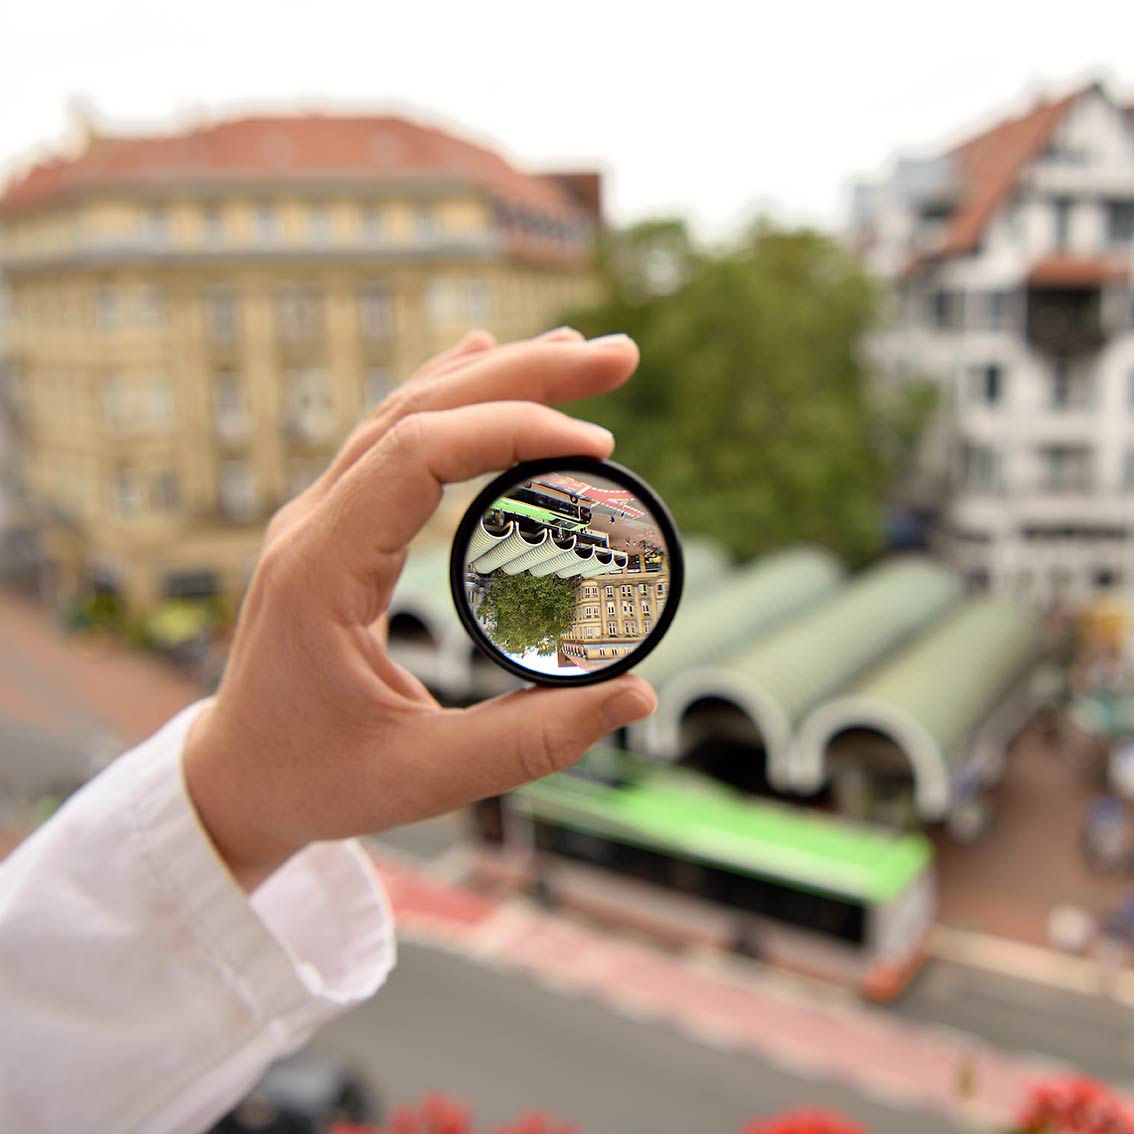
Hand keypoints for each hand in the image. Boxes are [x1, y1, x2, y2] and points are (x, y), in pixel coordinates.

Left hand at [183, 328, 657, 889]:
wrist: (232, 781)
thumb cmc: (315, 781)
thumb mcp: (426, 776)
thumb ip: (533, 740)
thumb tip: (640, 695)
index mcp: (321, 570)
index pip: (418, 454)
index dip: (512, 430)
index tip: (598, 443)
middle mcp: (312, 525)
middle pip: (420, 409)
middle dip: (524, 375)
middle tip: (617, 358)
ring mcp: (318, 519)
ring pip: (406, 411)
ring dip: (493, 376)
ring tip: (574, 352)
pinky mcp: (333, 528)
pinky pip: (390, 438)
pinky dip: (445, 394)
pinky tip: (480, 360)